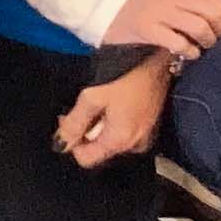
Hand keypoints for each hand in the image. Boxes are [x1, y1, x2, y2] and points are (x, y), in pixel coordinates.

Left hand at [54, 56, 172, 167]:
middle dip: (85, 133)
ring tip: (98, 103)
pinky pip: (124, 134)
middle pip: (99, 151)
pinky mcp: (150, 128)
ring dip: (99, 127)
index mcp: (119, 141)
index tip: (67, 119)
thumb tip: (60, 145)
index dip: (71, 142)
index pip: (86, 159)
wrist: (159, 61)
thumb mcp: (92, 97)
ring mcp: (145, 138)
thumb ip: (74, 123)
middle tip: (81, 108)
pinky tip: (114, 105)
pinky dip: (114, 124)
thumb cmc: (124, 76)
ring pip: (111, 142)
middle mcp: (134, 146)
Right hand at [102, 0, 220, 65]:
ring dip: (208, 41)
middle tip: (218, 35)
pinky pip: (180, 43)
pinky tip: (189, 52)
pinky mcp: (149, 29)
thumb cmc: (153, 4)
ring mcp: (159, 11)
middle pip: (214, 9)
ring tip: (205, 44)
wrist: (113, 13)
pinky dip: (191, 51)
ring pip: (200, 27)